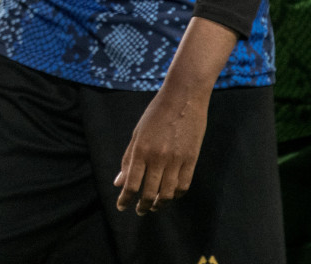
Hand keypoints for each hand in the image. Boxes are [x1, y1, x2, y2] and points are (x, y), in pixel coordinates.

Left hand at [114, 86, 208, 215]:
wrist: (183, 98)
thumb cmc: (155, 113)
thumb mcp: (137, 133)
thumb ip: (128, 159)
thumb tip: (119, 181)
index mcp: (141, 151)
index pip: (132, 183)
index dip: (126, 198)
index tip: (122, 207)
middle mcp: (158, 158)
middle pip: (149, 192)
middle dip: (142, 205)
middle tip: (139, 211)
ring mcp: (177, 160)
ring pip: (168, 192)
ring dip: (159, 203)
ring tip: (154, 207)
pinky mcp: (191, 159)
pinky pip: (184, 184)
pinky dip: (176, 195)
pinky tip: (170, 196)